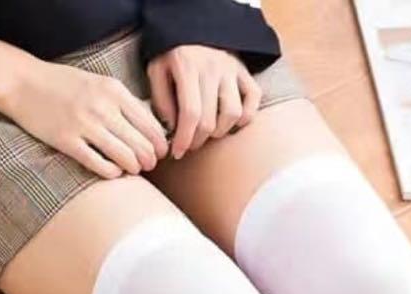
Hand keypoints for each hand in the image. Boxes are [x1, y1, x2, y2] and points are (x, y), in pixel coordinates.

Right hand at [0, 40, 168, 178]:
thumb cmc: (65, 85)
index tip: (159, 152)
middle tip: (147, 164)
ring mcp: (84, 126)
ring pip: (127, 159)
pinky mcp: (67, 142)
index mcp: (114, 91)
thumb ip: (127, 104)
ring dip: (134, 169)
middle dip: (150, 161)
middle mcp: (102, 107)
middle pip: (143, 147)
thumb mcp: (100, 84)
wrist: (21, 82)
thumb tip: (156, 131)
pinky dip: (113, 173)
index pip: (153, 127)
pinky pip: (103, 167)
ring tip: (131, 167)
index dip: (161, 146)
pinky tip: (112, 170)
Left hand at [147, 45, 261, 159]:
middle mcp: (212, 69)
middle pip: (210, 120)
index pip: (190, 114)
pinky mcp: (244, 72)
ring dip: (220, 130)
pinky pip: (253, 100)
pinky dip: (245, 116)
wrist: (192, 24)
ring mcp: (231, 70)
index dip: (185, 139)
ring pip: (233, 114)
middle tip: (190, 143)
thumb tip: (173, 128)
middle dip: (198, 139)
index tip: (178, 152)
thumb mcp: (157, 69)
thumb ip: (161, 98)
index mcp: (187, 67)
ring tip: (209, 131)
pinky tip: (232, 120)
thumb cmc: (173, 52)